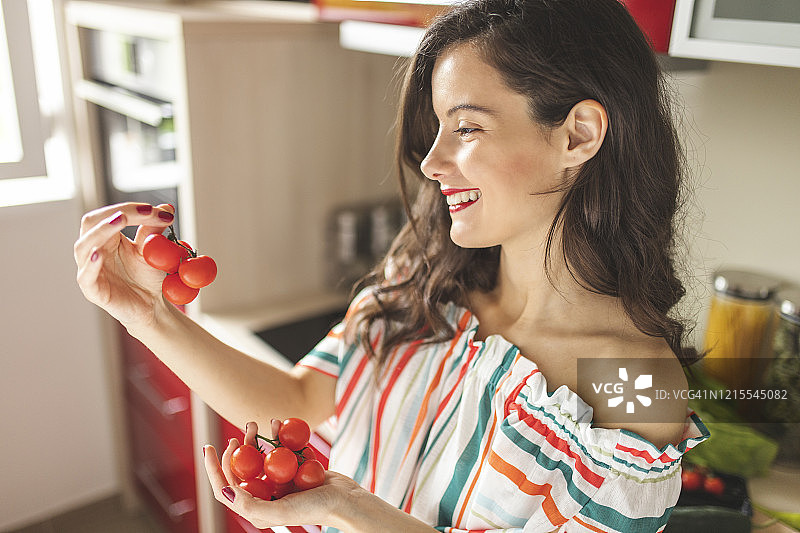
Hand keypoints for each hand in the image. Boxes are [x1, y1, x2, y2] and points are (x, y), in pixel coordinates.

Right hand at [74, 202, 175, 326]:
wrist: (152, 306)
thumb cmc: (147, 278)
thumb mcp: (153, 250)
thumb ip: (154, 230)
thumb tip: (166, 207)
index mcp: (106, 237)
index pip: (110, 214)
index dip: (131, 208)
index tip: (156, 210)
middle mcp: (93, 250)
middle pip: (92, 223)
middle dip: (115, 213)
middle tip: (142, 211)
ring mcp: (89, 270)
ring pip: (84, 246)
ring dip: (101, 231)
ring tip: (120, 220)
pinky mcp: (92, 290)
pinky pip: (85, 276)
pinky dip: (90, 265)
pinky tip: (98, 255)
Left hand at [203, 421, 358, 530]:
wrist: (346, 501)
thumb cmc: (315, 510)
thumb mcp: (280, 513)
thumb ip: (250, 505)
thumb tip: (225, 489)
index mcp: (257, 506)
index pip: (227, 487)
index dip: (214, 467)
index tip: (209, 446)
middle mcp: (267, 493)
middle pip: (244, 467)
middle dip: (239, 446)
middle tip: (242, 431)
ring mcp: (282, 479)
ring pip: (262, 454)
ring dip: (258, 437)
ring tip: (259, 422)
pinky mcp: (297, 467)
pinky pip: (283, 447)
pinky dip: (279, 434)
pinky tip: (278, 423)